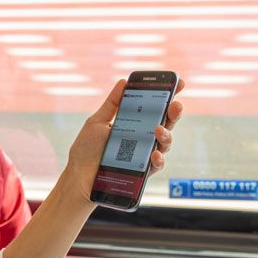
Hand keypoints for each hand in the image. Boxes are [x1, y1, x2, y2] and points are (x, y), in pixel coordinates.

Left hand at [62, 78, 184, 202]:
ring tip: (158, 129)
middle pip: (165, 123)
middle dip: (174, 113)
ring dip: (166, 135)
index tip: (179, 83)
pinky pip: (156, 165)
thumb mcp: (97, 122)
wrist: (78, 176)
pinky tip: (154, 154)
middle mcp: (142, 138)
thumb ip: (112, 104)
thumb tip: (124, 81)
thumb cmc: (86, 150)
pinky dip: (158, 159)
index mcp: (133, 124)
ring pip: (164, 143)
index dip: (168, 96)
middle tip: (176, 105)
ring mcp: (143, 155)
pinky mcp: (141, 172)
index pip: (155, 108)